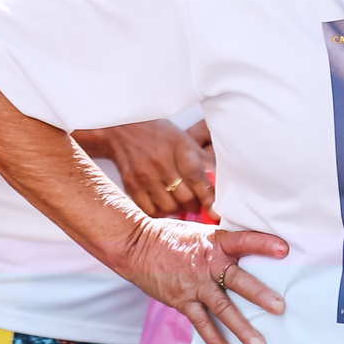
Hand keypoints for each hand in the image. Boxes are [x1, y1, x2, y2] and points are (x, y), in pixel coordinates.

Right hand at [78, 120, 213, 216]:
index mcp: (180, 147)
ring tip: (180, 203)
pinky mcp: (131, 185)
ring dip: (178, 210)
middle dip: (195, 205)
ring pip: (169, 207)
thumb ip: (203, 161)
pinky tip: (164, 205)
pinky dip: (160, 212)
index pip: (197, 178)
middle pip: (185, 197)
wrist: (124, 129)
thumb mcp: (185, 140)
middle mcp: (161, 161)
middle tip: (196, 203)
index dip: (208, 198)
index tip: (216, 213)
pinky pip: (150, 210)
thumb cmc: (160, 135)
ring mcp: (144, 174)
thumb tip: (220, 182)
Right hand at [113, 216, 288, 343]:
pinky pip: (202, 324)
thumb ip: (225, 241)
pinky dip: (215, 341)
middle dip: (260, 294)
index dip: (263, 244)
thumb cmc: (173, 237)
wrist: (137, 246)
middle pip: (238, 280)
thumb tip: (252, 242)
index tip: (284, 249)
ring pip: (223, 308)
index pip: (244, 240)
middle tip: (280, 308)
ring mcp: (195, 285)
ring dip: (242, 327)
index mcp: (216, 242)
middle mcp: (208, 264)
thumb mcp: (202, 231)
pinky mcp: (182, 301)